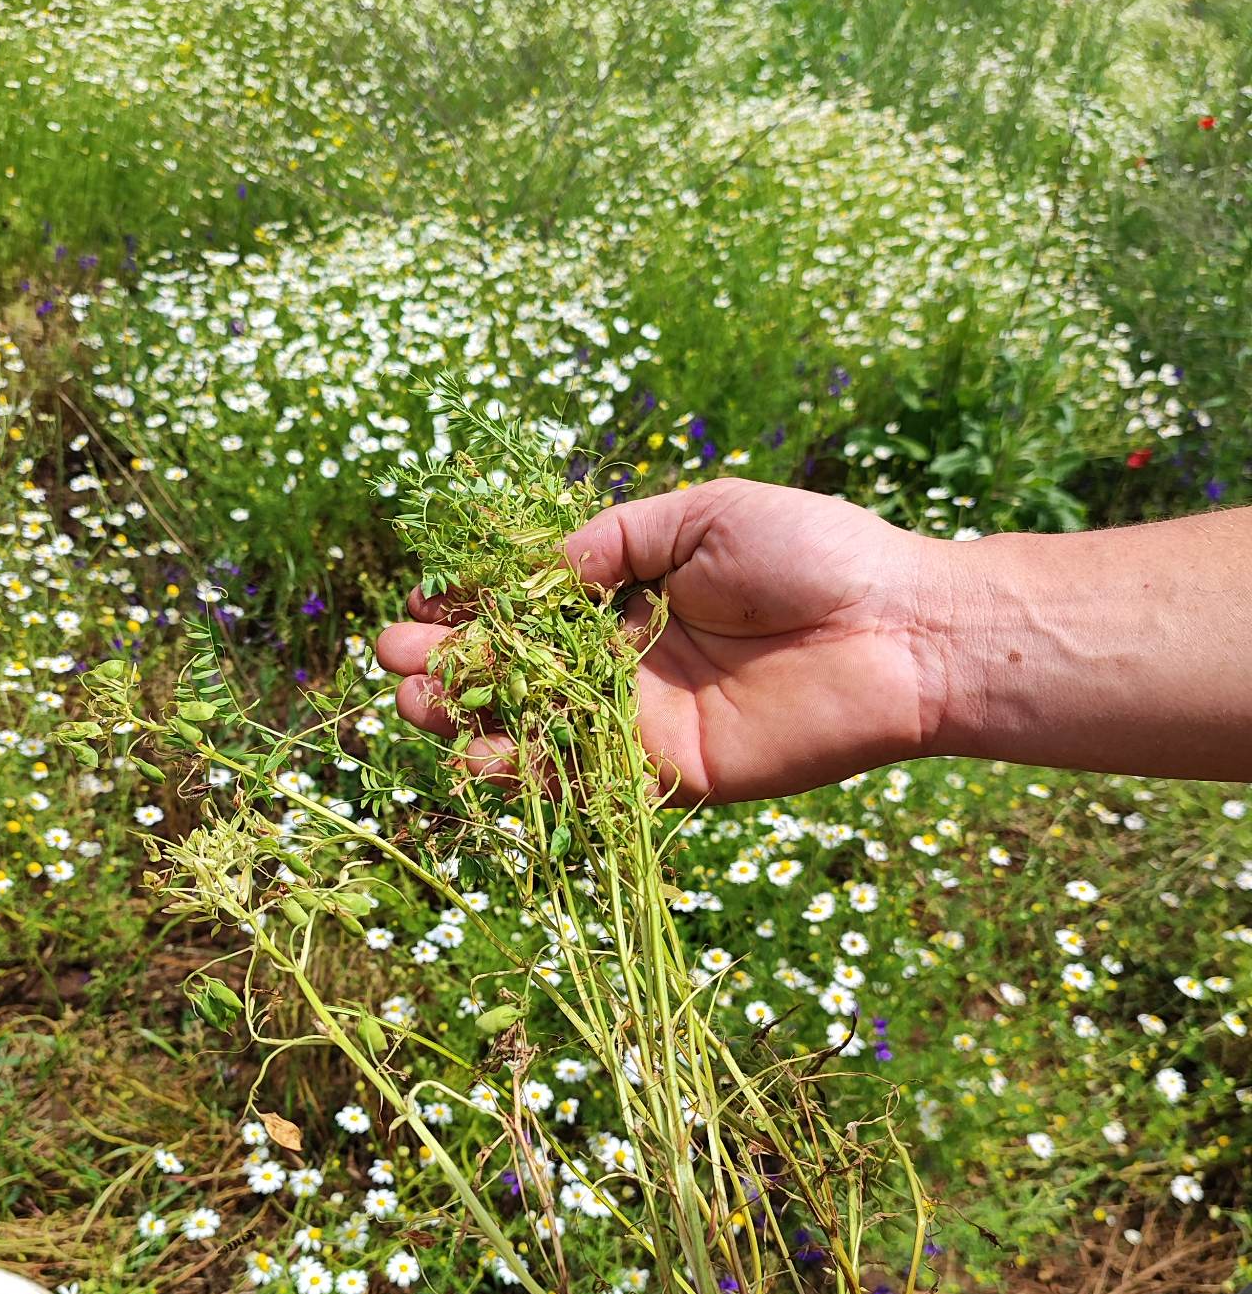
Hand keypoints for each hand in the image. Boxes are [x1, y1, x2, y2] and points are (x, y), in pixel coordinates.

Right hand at [377, 477, 950, 801]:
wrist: (900, 630)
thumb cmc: (814, 552)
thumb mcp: (702, 515)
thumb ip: (614, 539)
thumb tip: (538, 571)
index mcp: (633, 593)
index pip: (530, 605)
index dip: (472, 606)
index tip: (421, 601)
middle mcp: (628, 660)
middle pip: (518, 670)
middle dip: (450, 663)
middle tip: (393, 658)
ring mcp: (644, 720)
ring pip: (536, 728)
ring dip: (470, 719)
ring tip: (415, 703)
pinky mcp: (670, 772)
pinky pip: (587, 777)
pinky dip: (528, 773)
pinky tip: (478, 755)